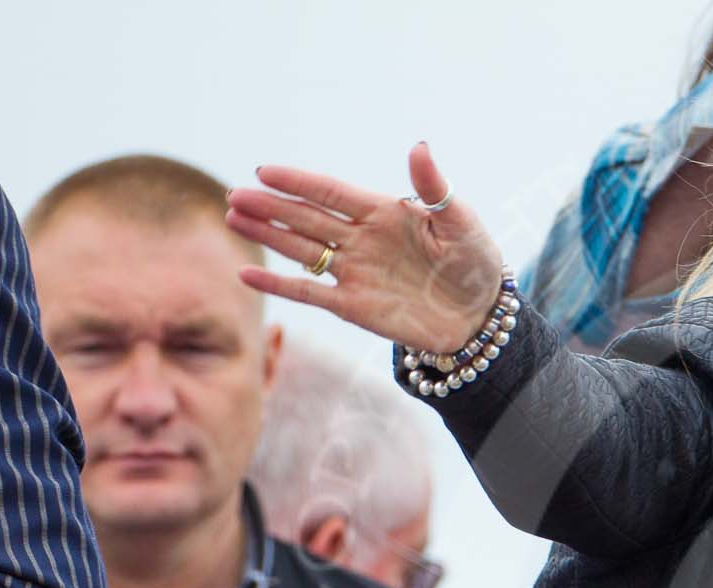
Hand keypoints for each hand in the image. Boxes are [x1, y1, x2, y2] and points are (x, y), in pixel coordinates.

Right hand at [227, 144, 504, 354]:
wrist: (480, 317)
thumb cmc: (475, 263)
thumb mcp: (461, 222)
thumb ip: (434, 188)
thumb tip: (419, 145)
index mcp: (383, 213)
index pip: (331, 192)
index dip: (298, 182)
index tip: (264, 171)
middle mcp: (361, 239)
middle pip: (306, 218)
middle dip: (271, 206)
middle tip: (234, 194)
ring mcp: (354, 272)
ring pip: (301, 249)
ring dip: (267, 235)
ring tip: (233, 218)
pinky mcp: (353, 306)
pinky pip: (309, 292)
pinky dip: (278, 284)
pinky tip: (247, 273)